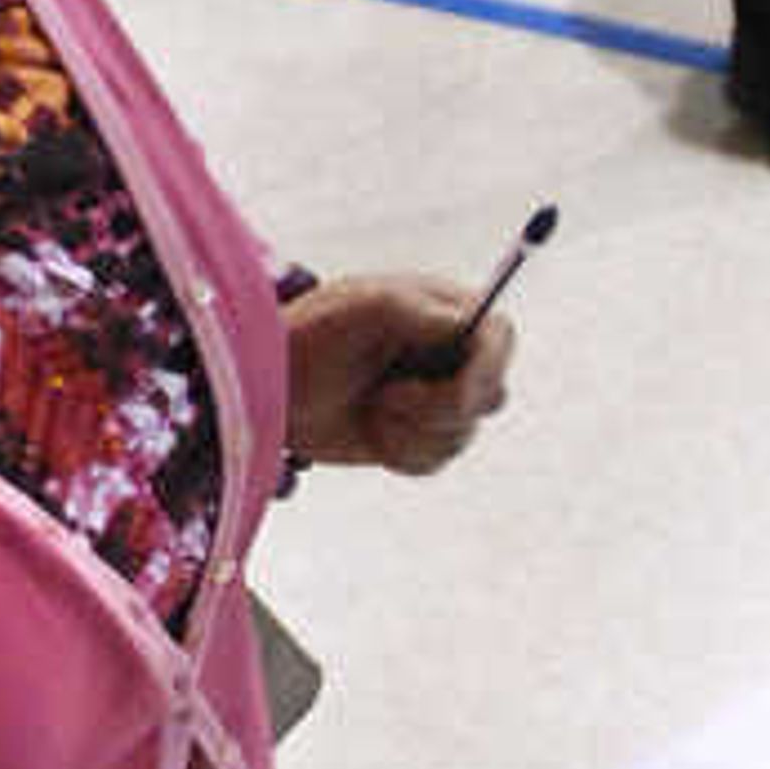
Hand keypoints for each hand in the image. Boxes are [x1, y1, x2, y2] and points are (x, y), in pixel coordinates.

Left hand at [281, 272, 516, 475]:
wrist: (271, 390)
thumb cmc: (312, 335)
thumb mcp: (366, 309)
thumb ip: (424, 314)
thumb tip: (471, 325)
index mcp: (443, 312)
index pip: (498, 336)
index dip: (489, 365)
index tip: (460, 387)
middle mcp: (448, 355)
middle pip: (490, 393)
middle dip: (439, 406)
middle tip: (388, 398)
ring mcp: (435, 400)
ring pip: (462, 434)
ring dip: (411, 431)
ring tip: (370, 409)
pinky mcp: (417, 438)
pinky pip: (436, 459)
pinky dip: (402, 453)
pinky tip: (371, 432)